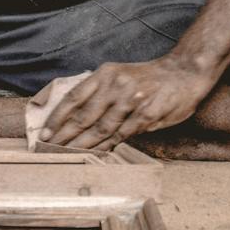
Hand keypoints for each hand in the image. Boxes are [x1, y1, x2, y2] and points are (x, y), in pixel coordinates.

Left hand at [39, 58, 213, 150]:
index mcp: (106, 73)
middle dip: (65, 136)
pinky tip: (96, 155)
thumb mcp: (120, 74)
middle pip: (84, 116)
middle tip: (50, 150)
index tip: (46, 132)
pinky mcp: (146, 115)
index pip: (74, 97)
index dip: (58, 117)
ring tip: (68, 156)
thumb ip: (100, 92)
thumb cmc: (148, 77)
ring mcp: (131, 101)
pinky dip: (107, 147)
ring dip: (83, 145)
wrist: (184, 73)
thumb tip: (74, 116)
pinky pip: (122, 136)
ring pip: (101, 129)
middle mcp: (116, 86)